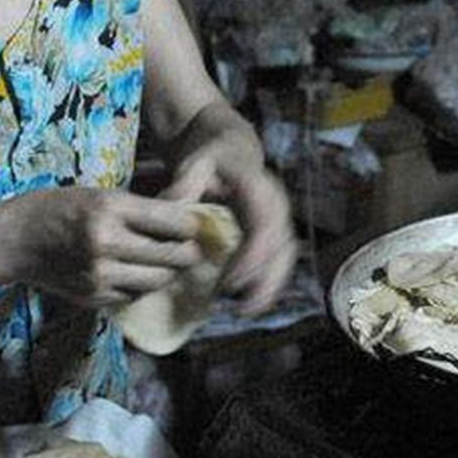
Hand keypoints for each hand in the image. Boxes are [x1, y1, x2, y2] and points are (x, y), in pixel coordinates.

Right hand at [0, 187, 204, 307]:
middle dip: (188, 251)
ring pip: (159, 279)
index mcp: (109, 208)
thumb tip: (185, 220)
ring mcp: (99, 274)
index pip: (173, 221)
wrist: (13, 240)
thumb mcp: (98, 194)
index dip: (192, 225)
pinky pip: (136, 295)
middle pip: (173, 255)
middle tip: (191, 247)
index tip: (197, 225)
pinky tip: (137, 273)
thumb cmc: (57, 208)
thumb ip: (139, 209)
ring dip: (168, 271)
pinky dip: (143, 285)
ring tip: (167, 260)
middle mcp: (106, 242)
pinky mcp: (93, 296)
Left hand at [162, 141, 296, 315]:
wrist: (231, 147)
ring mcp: (280, 218)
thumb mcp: (195, 162)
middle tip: (241, 308)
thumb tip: (172, 209)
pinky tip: (248, 301)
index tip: (230, 282)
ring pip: (285, 257)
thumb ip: (184, 184)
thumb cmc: (210, 157)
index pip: (264, 227)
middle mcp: (276, 204)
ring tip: (247, 311)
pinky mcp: (276, 230)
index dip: (252, 258)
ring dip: (270, 286)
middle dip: (265, 280)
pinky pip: (279, 259)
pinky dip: (267, 281)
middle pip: (282, 248)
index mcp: (259, 188)